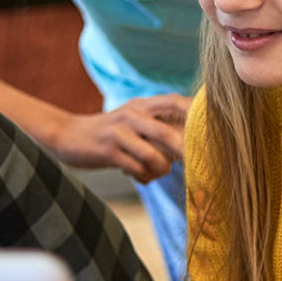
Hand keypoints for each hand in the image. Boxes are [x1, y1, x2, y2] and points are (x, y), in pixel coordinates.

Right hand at [53, 94, 191, 183]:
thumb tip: (195, 140)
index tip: (212, 130)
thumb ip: (160, 126)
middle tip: (193, 164)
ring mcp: (119, 133)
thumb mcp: (134, 121)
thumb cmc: (111, 133)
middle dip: (183, 152)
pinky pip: (136, 169)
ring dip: (161, 170)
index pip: (175, 102)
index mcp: (142, 105)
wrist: (69, 135)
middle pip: (166, 133)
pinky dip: (144, 178)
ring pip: (153, 156)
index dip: (195, 114)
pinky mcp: (108, 151)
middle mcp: (132, 114)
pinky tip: (141, 177)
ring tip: (156, 172)